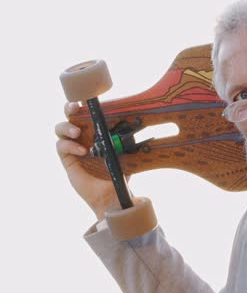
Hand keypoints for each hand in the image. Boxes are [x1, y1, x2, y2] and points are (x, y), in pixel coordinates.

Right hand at [55, 102, 123, 220]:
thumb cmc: (120, 172)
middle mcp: (83, 135)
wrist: (112, 194)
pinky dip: (69, 146)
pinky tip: (82, 151)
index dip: (85, 103)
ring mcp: (73, 146)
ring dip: (66, 127)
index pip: (88, 112)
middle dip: (70, 108)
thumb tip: (139, 126)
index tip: (87, 97)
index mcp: (97, 130)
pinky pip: (61, 146)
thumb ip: (130, 140)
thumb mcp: (128, 154)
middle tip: (75, 108)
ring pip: (60, 128)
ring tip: (77, 133)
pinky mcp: (67, 159)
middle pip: (70, 115)